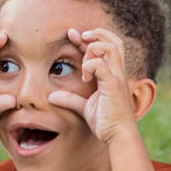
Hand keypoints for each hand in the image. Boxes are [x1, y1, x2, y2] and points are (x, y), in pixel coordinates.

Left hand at [48, 28, 137, 144]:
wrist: (119, 136)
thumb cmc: (107, 123)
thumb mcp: (85, 108)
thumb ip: (71, 100)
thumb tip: (51, 97)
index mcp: (113, 74)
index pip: (105, 46)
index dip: (89, 38)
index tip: (72, 36)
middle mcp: (118, 72)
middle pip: (113, 40)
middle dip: (95, 34)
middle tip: (78, 37)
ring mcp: (117, 77)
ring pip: (109, 47)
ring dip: (92, 49)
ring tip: (83, 63)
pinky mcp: (113, 85)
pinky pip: (100, 65)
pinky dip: (89, 65)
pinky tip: (84, 77)